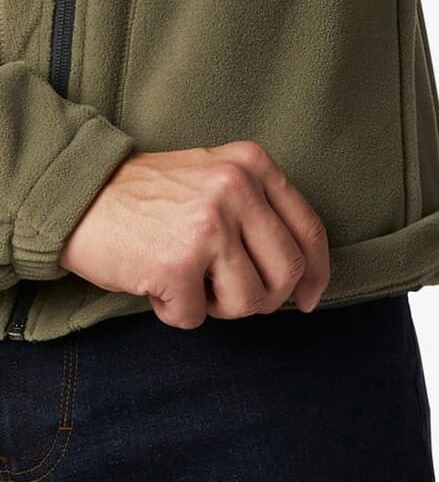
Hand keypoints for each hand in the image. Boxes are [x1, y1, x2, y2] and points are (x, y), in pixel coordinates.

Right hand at [58, 141, 329, 328]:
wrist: (80, 196)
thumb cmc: (149, 196)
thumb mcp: (215, 175)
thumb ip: (260, 209)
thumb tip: (303, 276)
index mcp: (253, 165)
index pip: (309, 230)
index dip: (316, 273)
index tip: (309, 298)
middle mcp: (237, 189)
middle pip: (288, 272)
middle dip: (265, 298)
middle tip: (231, 296)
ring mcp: (209, 226)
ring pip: (249, 302)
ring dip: (217, 307)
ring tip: (188, 281)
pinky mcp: (178, 263)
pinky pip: (196, 316)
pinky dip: (175, 311)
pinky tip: (156, 284)